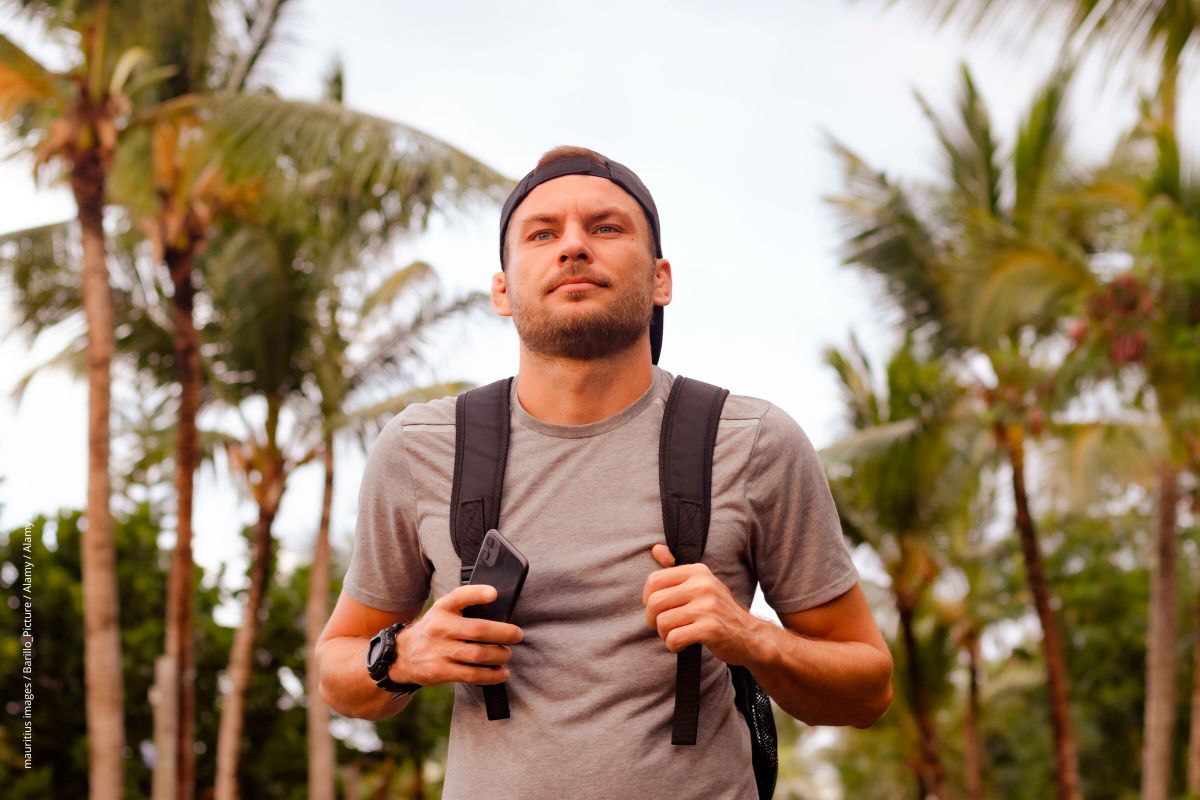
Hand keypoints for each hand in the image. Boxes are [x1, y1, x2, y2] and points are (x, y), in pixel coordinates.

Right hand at [393, 584, 523, 686]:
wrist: (402, 656)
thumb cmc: (433, 630)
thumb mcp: (442, 612)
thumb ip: (464, 608)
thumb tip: (501, 609)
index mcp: (442, 608)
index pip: (460, 596)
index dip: (477, 594)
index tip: (494, 593)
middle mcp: (440, 627)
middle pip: (478, 630)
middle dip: (504, 633)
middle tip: (517, 635)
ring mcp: (440, 651)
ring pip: (478, 654)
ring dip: (500, 655)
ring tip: (507, 654)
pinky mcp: (441, 671)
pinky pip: (472, 675)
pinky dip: (491, 675)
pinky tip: (501, 673)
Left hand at [642, 544, 760, 665]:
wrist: (749, 635)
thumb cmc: (718, 610)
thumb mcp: (701, 584)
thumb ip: (676, 568)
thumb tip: (655, 549)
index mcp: (698, 571)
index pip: (654, 580)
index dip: (648, 599)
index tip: (658, 609)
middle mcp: (703, 585)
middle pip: (654, 602)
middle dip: (653, 620)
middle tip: (664, 627)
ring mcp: (708, 606)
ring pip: (663, 622)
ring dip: (665, 634)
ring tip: (677, 635)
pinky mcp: (710, 629)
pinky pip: (674, 638)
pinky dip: (673, 645)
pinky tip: (683, 645)